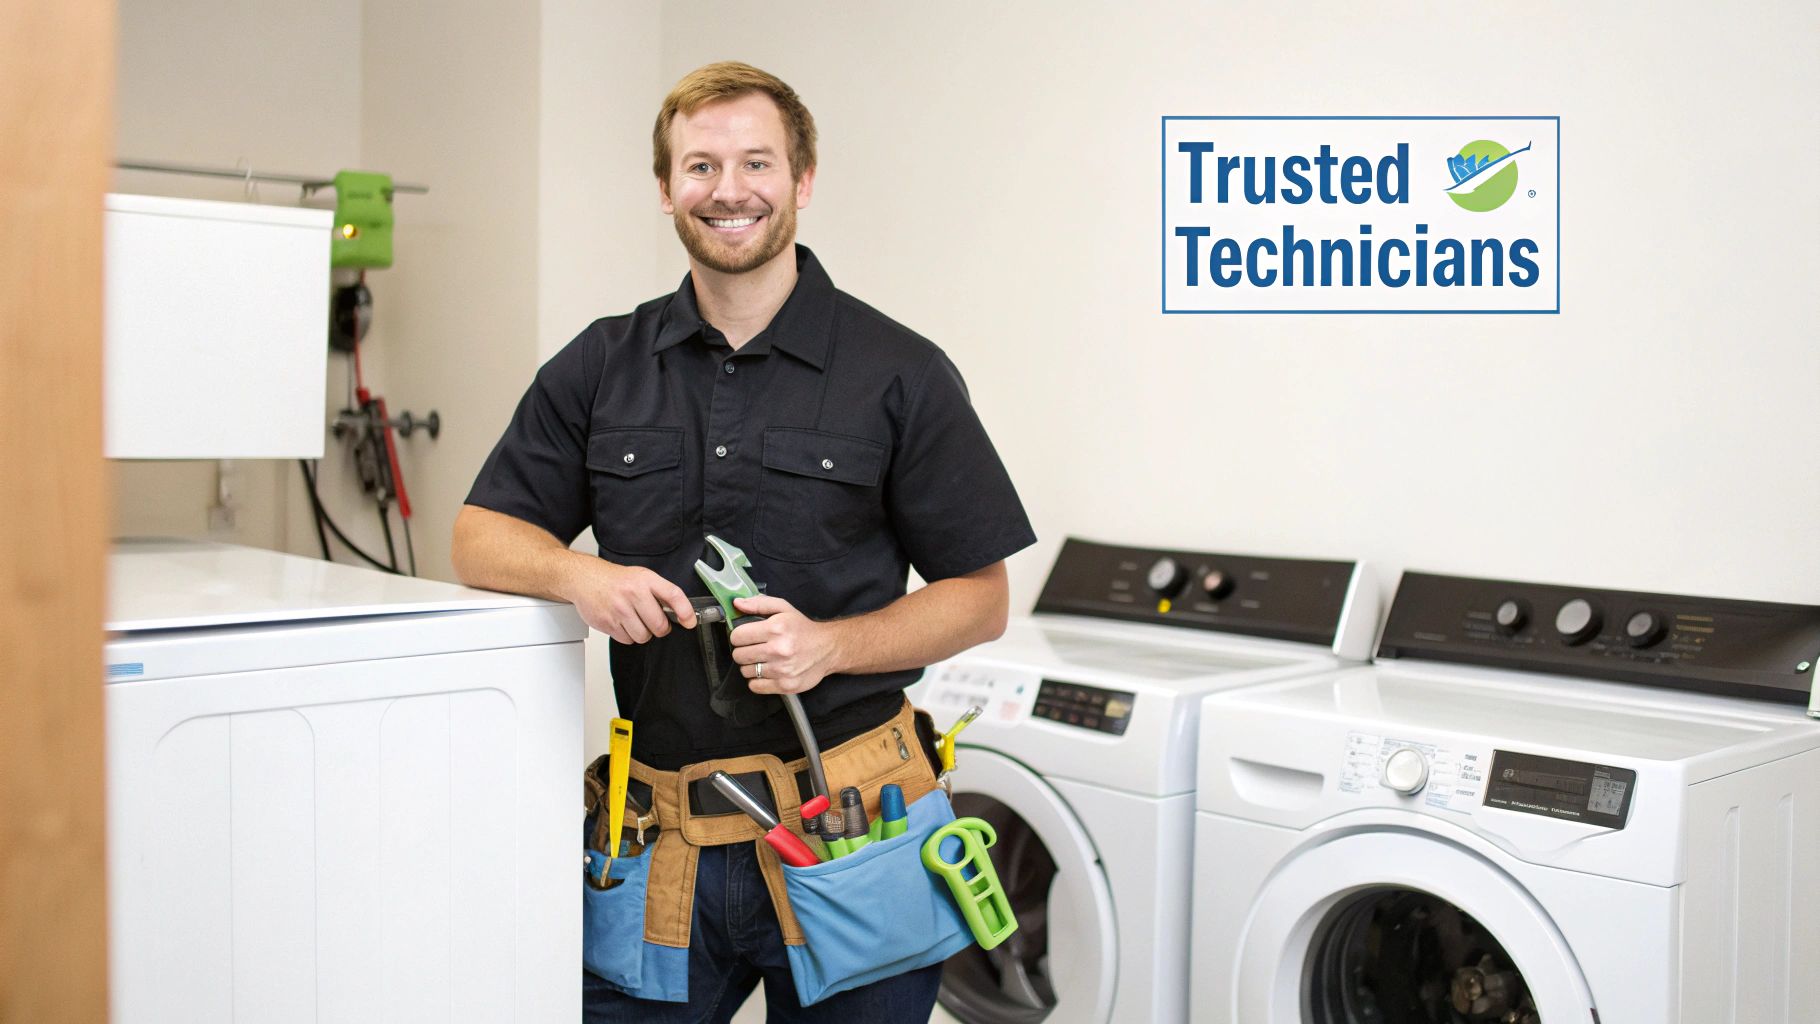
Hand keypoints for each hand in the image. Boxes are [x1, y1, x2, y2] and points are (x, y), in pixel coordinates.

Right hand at [564, 558, 695, 644]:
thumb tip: (680, 612)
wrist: (584, 578)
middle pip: (659, 625)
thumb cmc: (616, 580)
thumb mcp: (642, 577)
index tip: (690, 622)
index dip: (685, 611)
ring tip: (634, 620)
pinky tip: (621, 622)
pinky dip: (627, 635)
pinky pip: (627, 640)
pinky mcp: (607, 622)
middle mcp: (633, 593)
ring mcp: (619, 609)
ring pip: (643, 636)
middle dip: (659, 628)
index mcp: (646, 580)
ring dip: (642, 633)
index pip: (673, 595)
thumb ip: (660, 593)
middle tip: (653, 622)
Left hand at [729, 595, 841, 694]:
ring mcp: (782, 670)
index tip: (745, 637)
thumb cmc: (803, 629)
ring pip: (746, 671)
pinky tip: (766, 672)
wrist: (828, 648)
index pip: (737, 636)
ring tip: (763, 660)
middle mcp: (778, 650)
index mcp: (776, 628)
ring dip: (751, 666)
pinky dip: (757, 680)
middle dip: (743, 651)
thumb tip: (737, 604)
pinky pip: (755, 686)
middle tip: (754, 648)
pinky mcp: (785, 685)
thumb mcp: (784, 608)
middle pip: (739, 655)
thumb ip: (759, 604)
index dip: (738, 636)